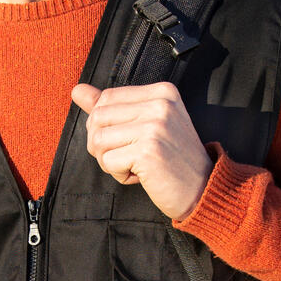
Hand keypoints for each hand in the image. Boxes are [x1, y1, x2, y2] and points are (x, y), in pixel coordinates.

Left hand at [71, 82, 212, 221]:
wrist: (203, 189)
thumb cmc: (173, 159)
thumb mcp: (146, 124)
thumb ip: (111, 106)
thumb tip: (77, 90)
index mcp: (162, 92)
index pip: (107, 97)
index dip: (105, 124)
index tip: (128, 140)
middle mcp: (160, 104)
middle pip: (98, 117)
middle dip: (103, 144)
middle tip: (128, 157)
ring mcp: (155, 126)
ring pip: (98, 140)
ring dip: (109, 161)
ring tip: (134, 165)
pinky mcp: (148, 151)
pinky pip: (108, 162)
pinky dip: (119, 174)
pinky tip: (141, 176)